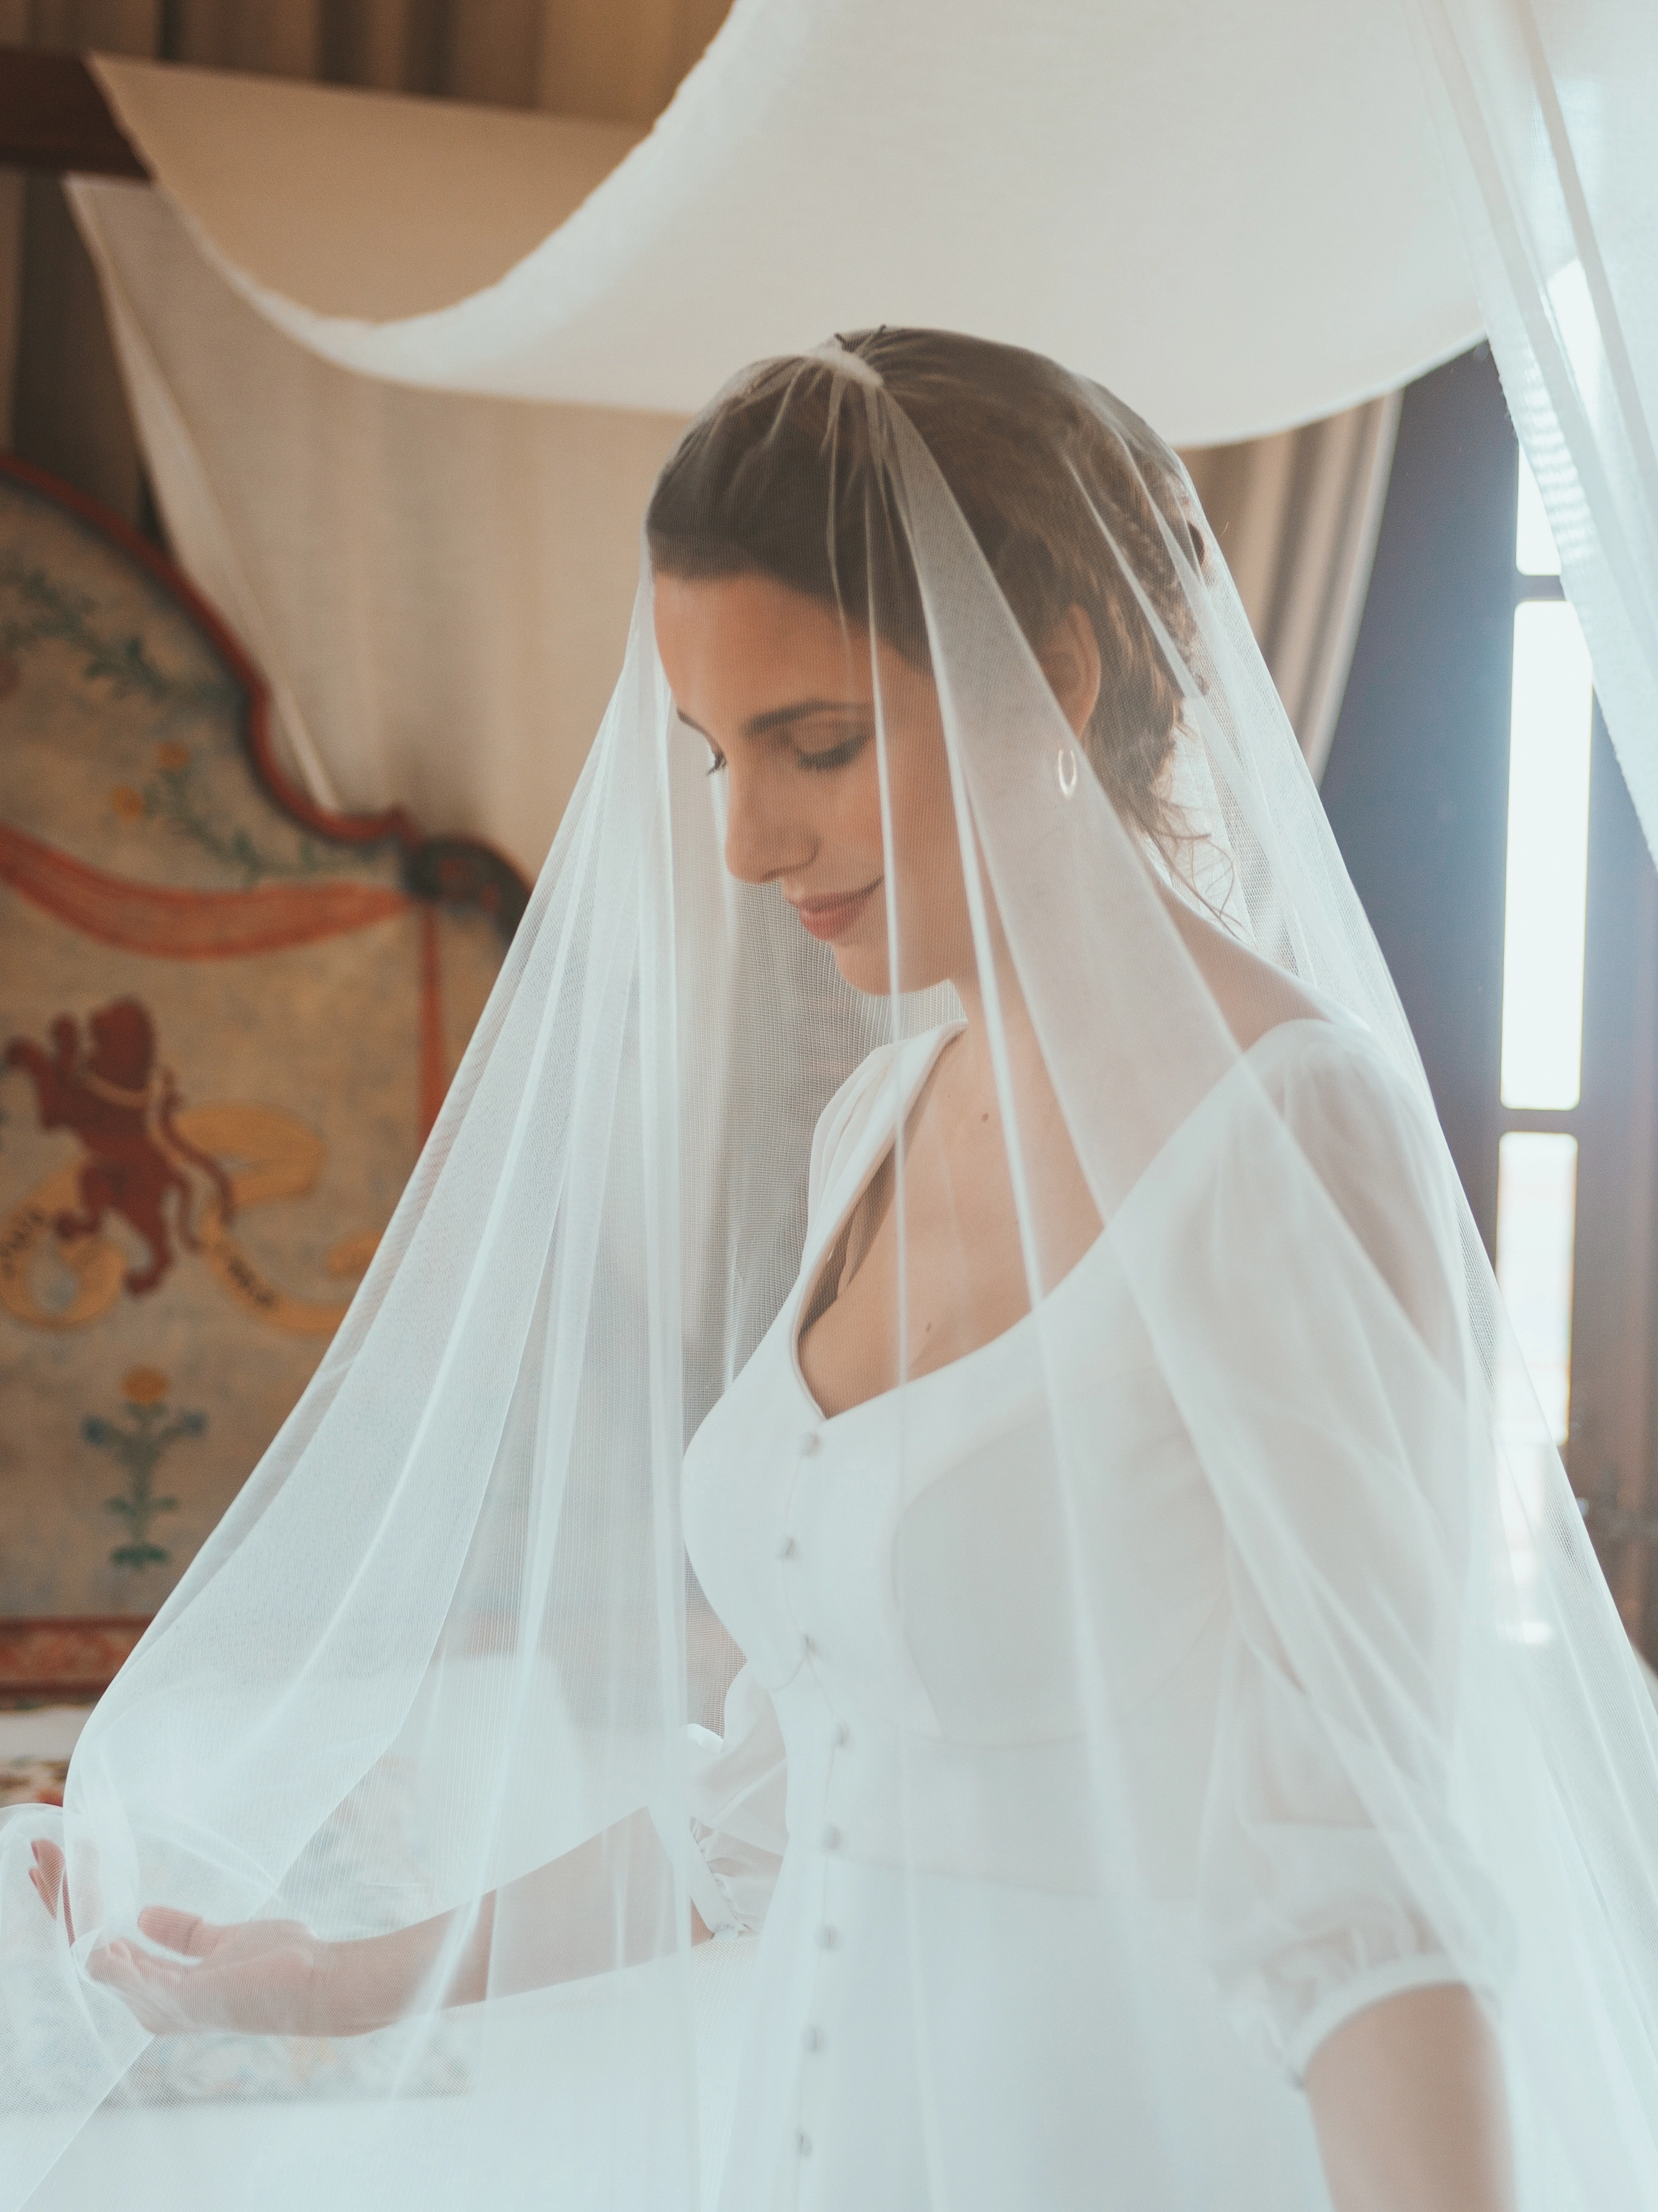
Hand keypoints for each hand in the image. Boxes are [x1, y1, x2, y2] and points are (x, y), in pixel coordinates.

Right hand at [30, 1842, 335, 2037]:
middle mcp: (148, 2005)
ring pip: (93, 1954)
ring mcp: (161, 2006)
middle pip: (84, 1948)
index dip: (74, 1907)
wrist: (321, 1983)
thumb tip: (143, 1916)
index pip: (98, 1947)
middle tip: (42, 1853)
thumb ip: (182, 1933)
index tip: (58, 1865)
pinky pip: (122, 1973)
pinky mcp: (180, 1999)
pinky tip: (84, 1916)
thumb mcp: (223, 1940)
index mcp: (156, 1992)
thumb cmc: (281, 1965)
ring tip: (55, 1862)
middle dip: (61, 1899)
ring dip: (71, 1906)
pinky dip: (100, 1947)